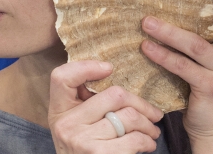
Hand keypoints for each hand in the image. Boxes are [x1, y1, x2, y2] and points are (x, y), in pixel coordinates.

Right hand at [48, 60, 163, 153]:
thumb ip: (85, 102)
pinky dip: (147, 140)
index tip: (109, 68)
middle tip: (153, 113)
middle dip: (141, 104)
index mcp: (59, 111)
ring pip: (129, 116)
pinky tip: (147, 143)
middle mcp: (67, 124)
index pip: (61, 77)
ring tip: (152, 130)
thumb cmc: (83, 150)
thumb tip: (112, 75)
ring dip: (148, 124)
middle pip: (114, 95)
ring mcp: (82, 140)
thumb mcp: (75, 124)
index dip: (86, 67)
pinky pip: (135, 138)